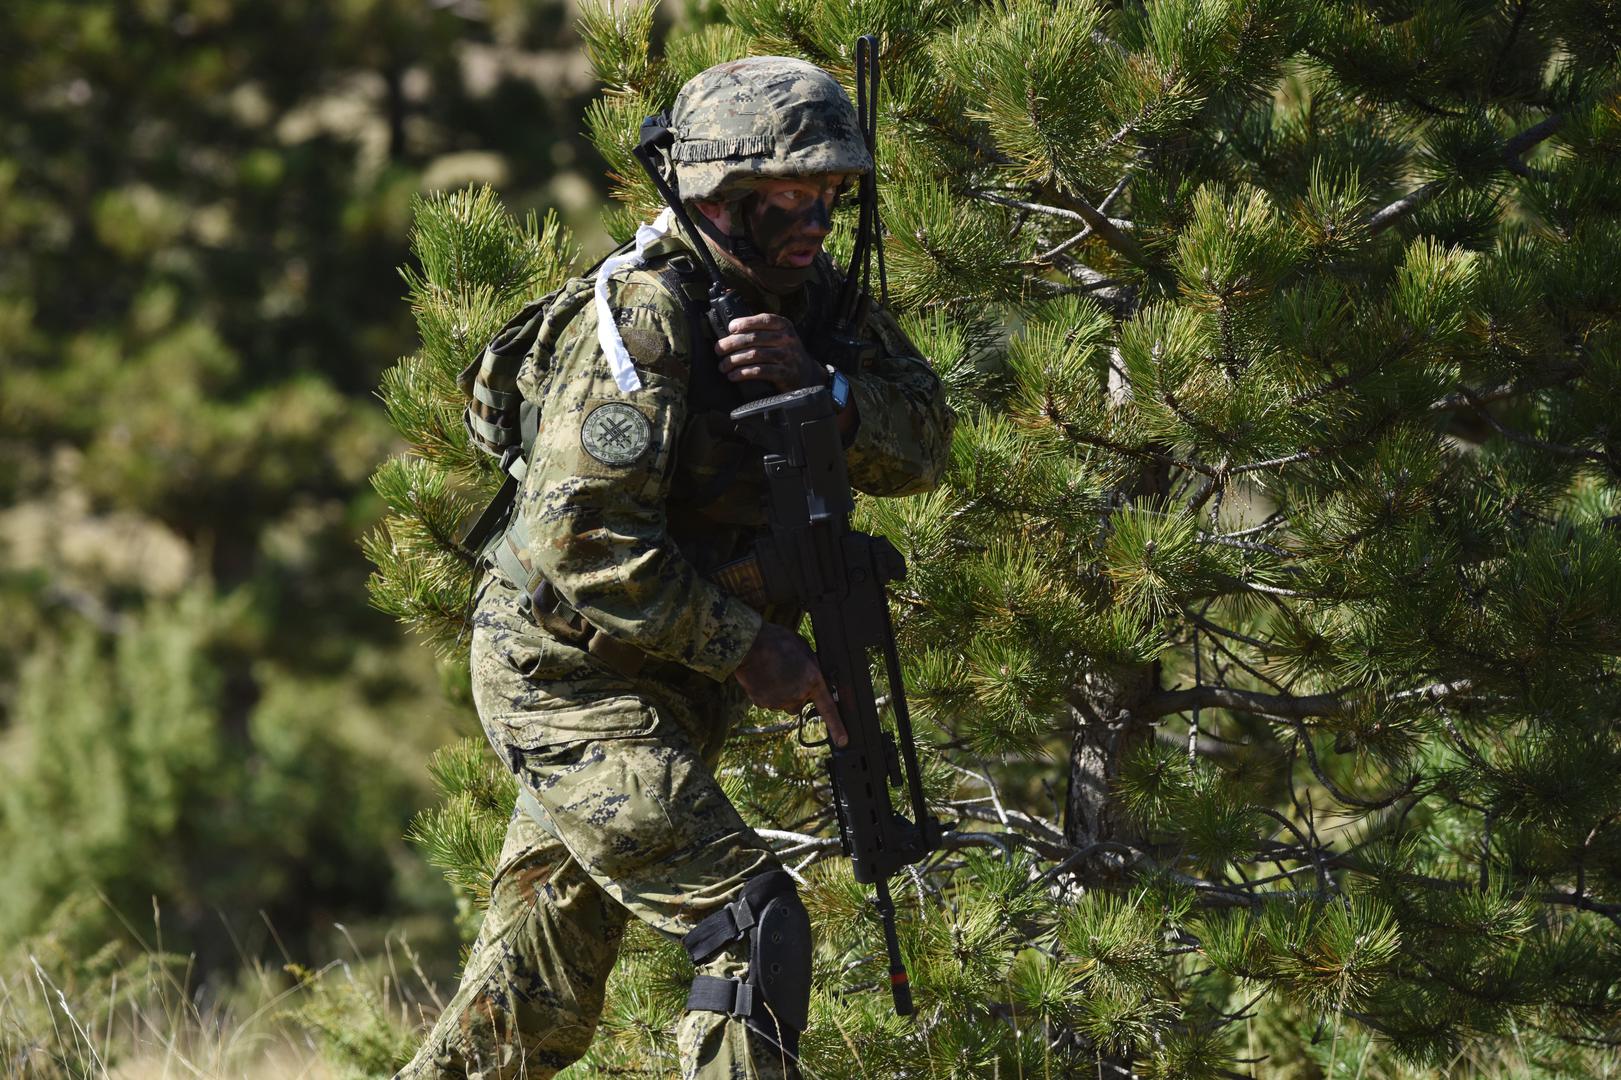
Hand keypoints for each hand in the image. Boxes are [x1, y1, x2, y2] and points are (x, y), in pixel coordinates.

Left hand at [716, 314, 824, 393]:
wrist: (806, 375)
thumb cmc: (786, 353)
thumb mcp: (781, 336)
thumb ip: (763, 330)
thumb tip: (732, 329)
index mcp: (784, 326)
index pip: (764, 320)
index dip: (746, 323)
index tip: (730, 328)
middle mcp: (786, 339)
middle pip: (755, 338)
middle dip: (732, 344)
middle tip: (719, 350)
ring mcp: (786, 357)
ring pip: (755, 355)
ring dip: (734, 361)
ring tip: (723, 366)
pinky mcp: (784, 373)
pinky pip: (760, 371)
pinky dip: (744, 373)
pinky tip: (734, 376)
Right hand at [732, 622, 847, 746]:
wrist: (749, 644)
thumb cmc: (778, 642)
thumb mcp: (804, 648)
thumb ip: (812, 665)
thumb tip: (814, 673)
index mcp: (812, 681)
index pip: (828, 708)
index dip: (837, 726)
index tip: (842, 741)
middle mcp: (797, 695)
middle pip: (801, 703)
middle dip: (797, 693)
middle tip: (787, 674)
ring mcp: (779, 701)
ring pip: (784, 703)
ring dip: (781, 692)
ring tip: (773, 672)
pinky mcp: (762, 703)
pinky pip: (768, 702)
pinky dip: (767, 692)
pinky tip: (763, 676)